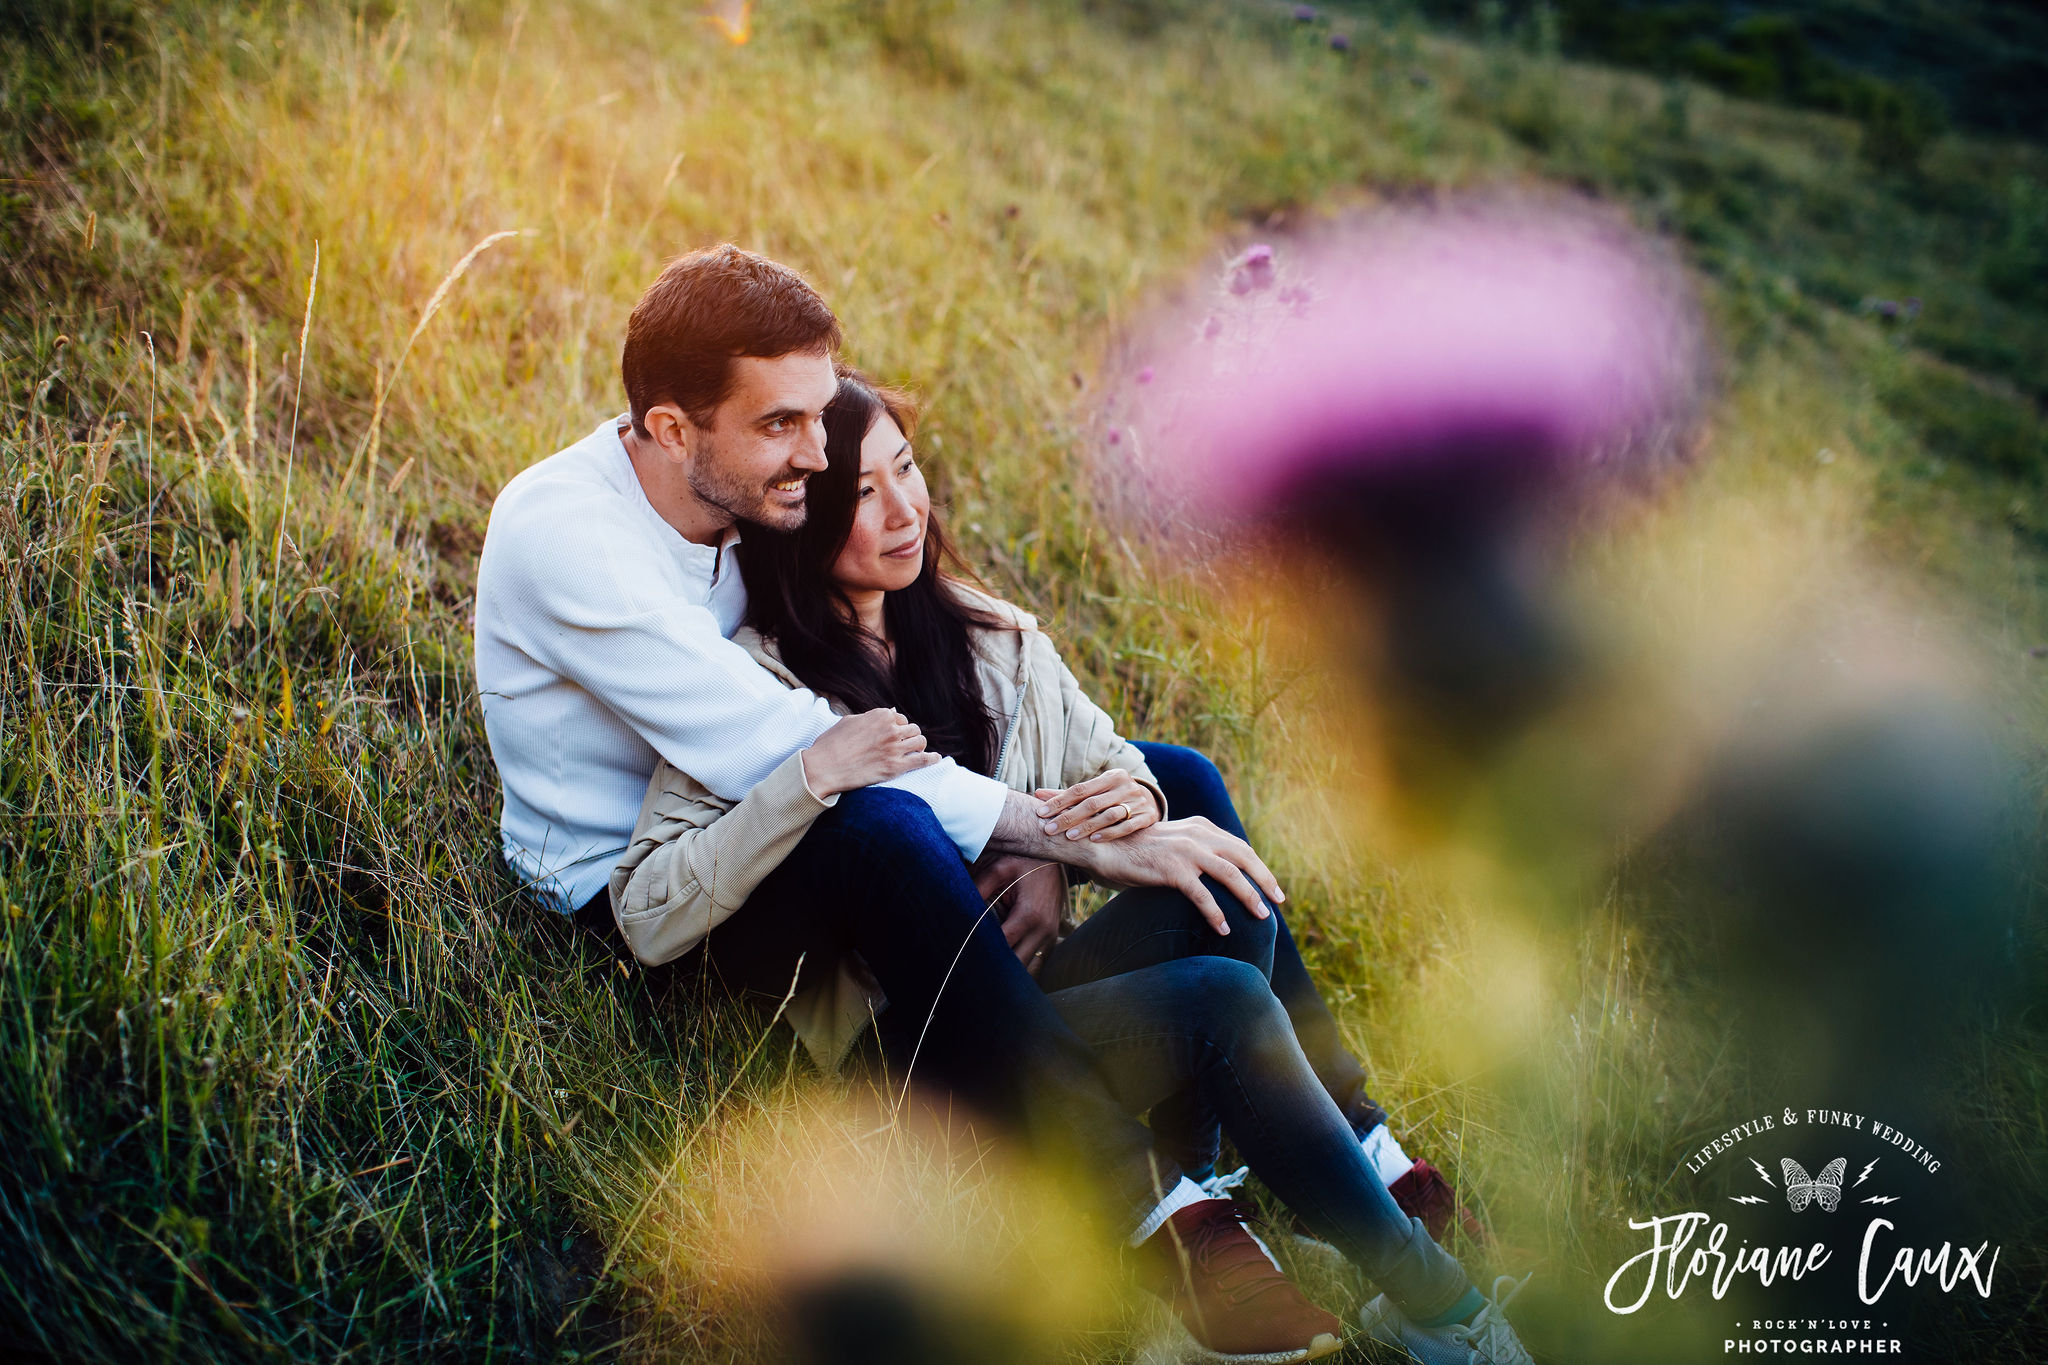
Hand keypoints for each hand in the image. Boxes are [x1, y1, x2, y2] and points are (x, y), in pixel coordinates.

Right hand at [800, 708, 936, 797]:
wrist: (823, 767)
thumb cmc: (831, 744)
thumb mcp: (849, 721)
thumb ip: (872, 716)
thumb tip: (892, 711)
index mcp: (880, 715)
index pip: (900, 718)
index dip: (897, 728)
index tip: (891, 736)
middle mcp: (891, 729)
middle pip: (913, 730)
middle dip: (909, 737)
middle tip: (902, 746)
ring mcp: (895, 748)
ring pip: (920, 742)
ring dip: (918, 747)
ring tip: (914, 752)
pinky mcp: (896, 767)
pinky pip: (923, 760)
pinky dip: (932, 759)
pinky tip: (936, 758)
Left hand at [973, 854, 1062, 974]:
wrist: (1054, 861)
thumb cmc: (1024, 862)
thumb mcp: (1000, 868)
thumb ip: (980, 887)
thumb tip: (960, 908)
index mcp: (1030, 915)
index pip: (1003, 945)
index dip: (984, 952)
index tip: (965, 956)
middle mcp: (1043, 930)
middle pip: (1017, 965)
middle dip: (995, 967)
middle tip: (971, 967)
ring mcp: (1050, 937)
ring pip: (1029, 969)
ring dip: (1009, 970)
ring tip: (986, 968)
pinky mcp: (1052, 939)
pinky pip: (1036, 963)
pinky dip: (1020, 966)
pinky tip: (1002, 963)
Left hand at [1033, 768, 1158, 842]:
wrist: (1150, 802)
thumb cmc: (1113, 796)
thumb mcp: (1095, 791)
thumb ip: (1067, 795)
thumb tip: (1036, 794)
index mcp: (1111, 776)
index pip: (1080, 789)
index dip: (1059, 801)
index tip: (1041, 814)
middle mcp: (1125, 786)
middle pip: (1093, 803)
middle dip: (1069, 817)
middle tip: (1050, 829)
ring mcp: (1138, 801)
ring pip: (1110, 815)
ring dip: (1088, 826)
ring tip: (1070, 837)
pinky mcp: (1147, 816)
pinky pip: (1127, 826)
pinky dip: (1110, 833)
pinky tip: (1094, 840)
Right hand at [1070, 816, 1281, 935]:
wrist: (1106, 848)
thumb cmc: (1139, 852)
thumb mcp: (1174, 844)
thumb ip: (1196, 851)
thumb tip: (1220, 874)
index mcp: (1201, 827)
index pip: (1240, 847)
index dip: (1259, 867)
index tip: (1272, 887)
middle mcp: (1198, 835)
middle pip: (1244, 857)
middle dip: (1265, 880)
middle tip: (1279, 902)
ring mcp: (1186, 850)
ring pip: (1231, 874)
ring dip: (1249, 896)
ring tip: (1261, 916)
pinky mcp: (1172, 869)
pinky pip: (1202, 895)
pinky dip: (1216, 913)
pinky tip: (1224, 928)